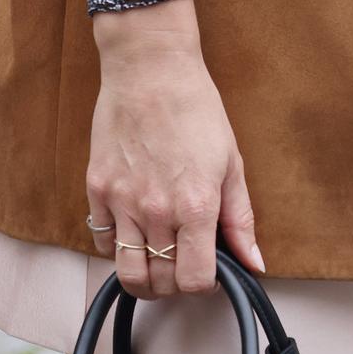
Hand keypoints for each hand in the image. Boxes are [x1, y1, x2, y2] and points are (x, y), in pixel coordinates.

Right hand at [87, 27, 265, 300]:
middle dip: (175, 285)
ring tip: (155, 262)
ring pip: (127, 272)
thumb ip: (240, 219)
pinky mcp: (98, 189)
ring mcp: (122, 201)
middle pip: (160, 283)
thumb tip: (254, 263)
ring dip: (144, 278)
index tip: (207, 270)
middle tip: (182, 265)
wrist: (151, 69)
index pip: (195, 280)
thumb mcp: (231, 162)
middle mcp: (157, 210)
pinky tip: (134, 231)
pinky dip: (118, 248)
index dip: (204, 284)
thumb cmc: (196, 109)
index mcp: (196, 205)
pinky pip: (102, 242)